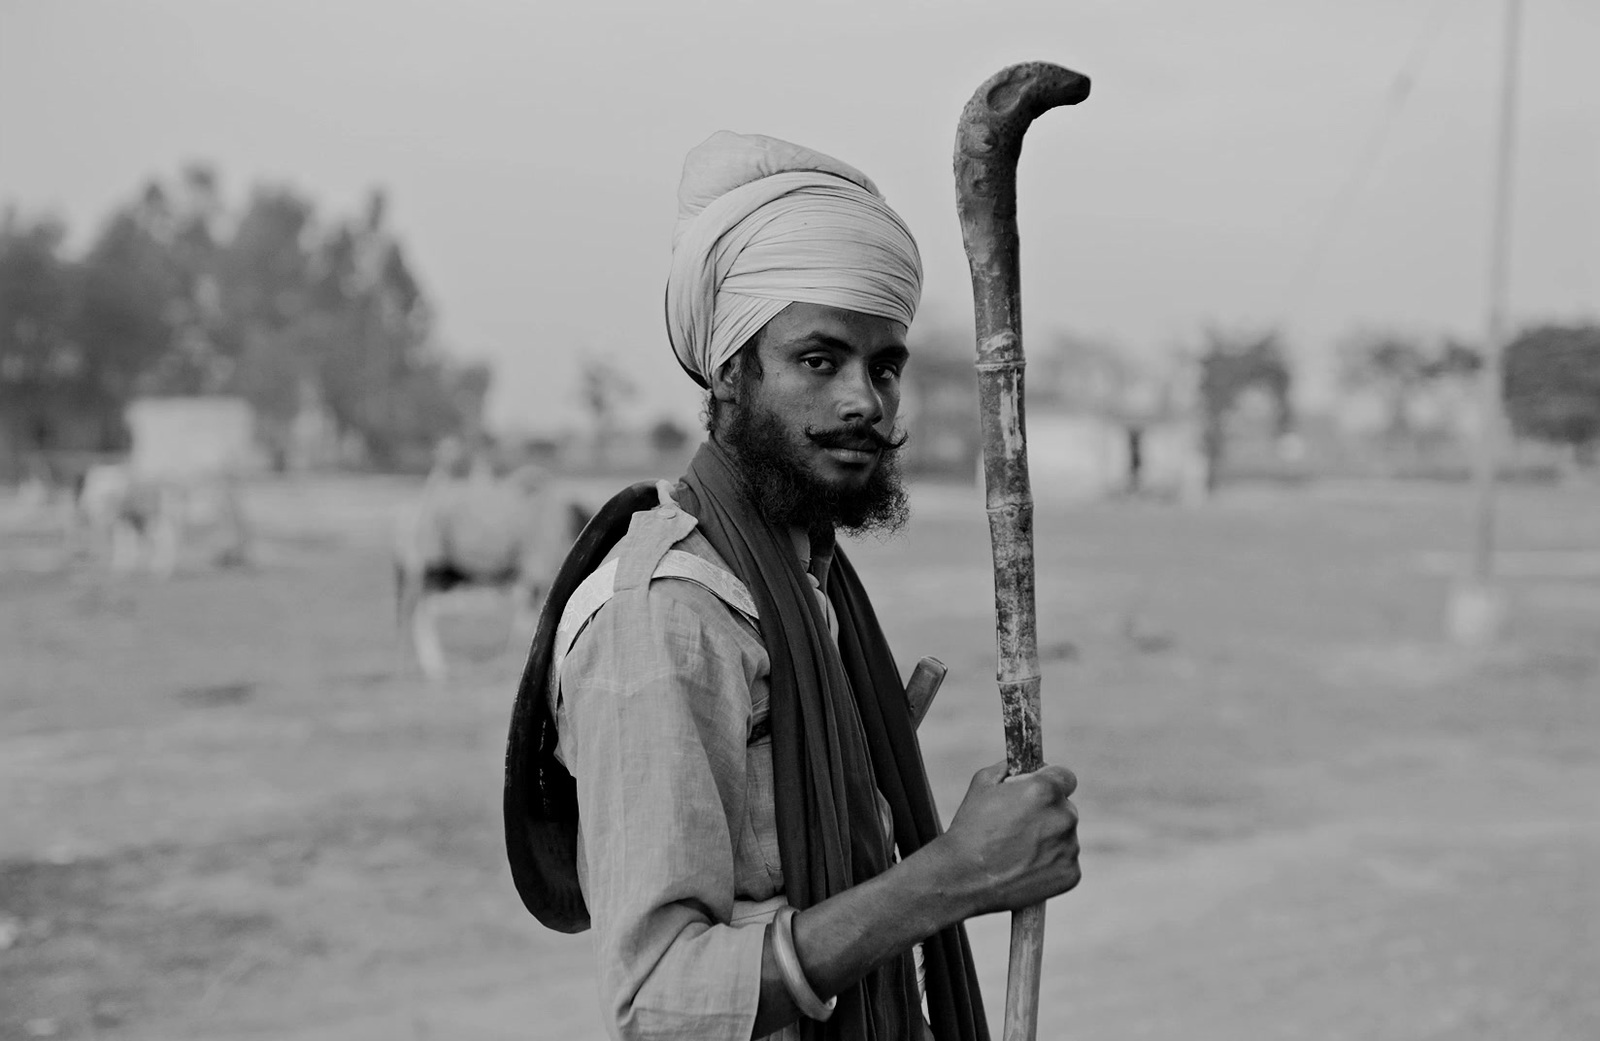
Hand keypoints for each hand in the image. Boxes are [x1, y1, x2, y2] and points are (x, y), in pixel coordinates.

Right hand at [933, 760, 1079, 915]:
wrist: (964, 878)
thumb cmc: (970, 829)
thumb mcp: (982, 784)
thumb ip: (1009, 768)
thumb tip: (1025, 766)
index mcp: (1045, 790)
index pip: (1066, 777)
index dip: (1051, 783)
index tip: (1040, 792)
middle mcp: (1064, 817)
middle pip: (1065, 808)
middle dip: (1048, 813)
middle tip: (1020, 827)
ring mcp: (1069, 848)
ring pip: (1065, 837)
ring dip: (1049, 840)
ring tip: (1018, 851)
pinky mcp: (1071, 874)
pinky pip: (1065, 862)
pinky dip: (1050, 865)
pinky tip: (1025, 868)